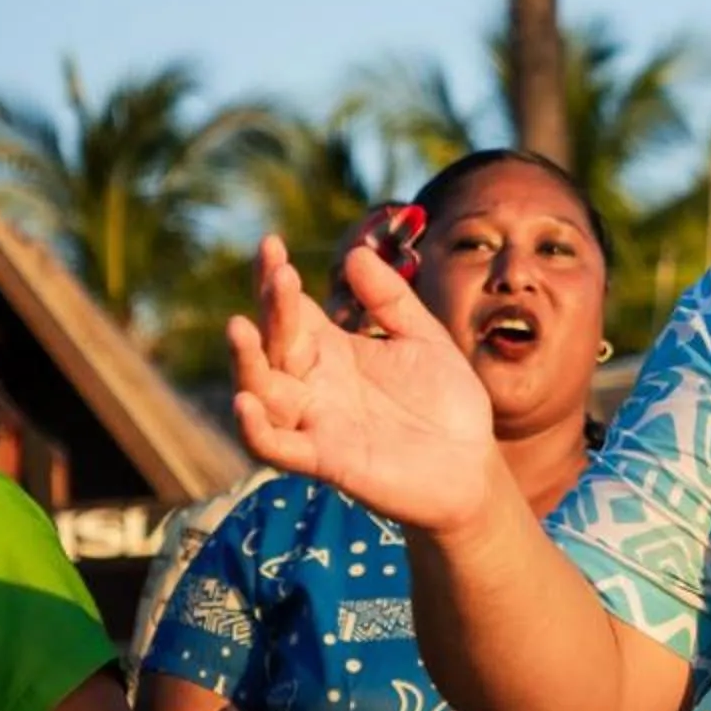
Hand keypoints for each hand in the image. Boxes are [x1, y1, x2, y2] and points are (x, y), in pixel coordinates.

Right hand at [230, 235, 499, 532]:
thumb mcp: (423, 338)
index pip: (292, 311)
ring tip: (238, 328)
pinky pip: (278, 446)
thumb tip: (355, 252)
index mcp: (333, 351)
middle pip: (275, 343)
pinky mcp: (326, 460)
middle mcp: (315, 384)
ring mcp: (316, 422)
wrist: (472, 467)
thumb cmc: (445, 404)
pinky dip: (256, 428)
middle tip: (277, 274)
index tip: (270, 243)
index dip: (275, 279)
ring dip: (246, 362)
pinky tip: (245, 402)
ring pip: (263, 392)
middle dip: (270, 309)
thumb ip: (390, 300)